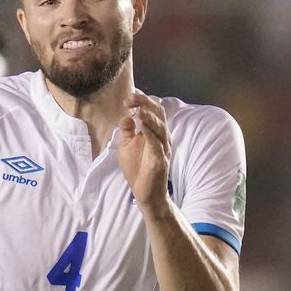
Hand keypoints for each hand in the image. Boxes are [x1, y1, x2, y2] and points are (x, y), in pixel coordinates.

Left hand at [116, 92, 171, 211]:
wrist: (145, 192)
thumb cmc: (137, 169)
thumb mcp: (126, 146)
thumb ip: (127, 131)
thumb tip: (127, 116)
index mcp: (155, 132)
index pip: (152, 111)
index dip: (142, 102)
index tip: (127, 98)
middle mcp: (162, 137)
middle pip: (159, 114)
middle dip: (145, 104)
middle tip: (131, 98)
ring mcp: (163, 148)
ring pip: (160, 127)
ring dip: (149, 116)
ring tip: (138, 108)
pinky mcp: (161, 159)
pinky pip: (157, 143)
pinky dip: (150, 132)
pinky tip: (143, 125)